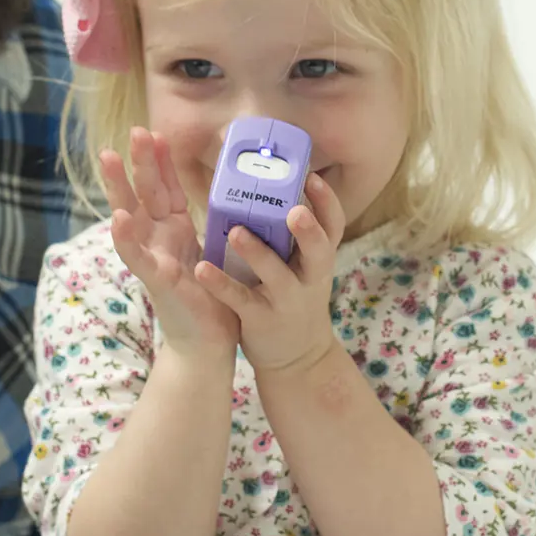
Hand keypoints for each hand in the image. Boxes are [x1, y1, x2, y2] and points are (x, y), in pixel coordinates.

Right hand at [102, 128, 238, 358]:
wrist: (208, 345)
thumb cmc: (210, 296)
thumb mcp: (209, 250)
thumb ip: (208, 222)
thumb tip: (228, 189)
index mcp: (172, 230)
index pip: (164, 187)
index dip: (159, 161)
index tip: (156, 132)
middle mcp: (157, 239)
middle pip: (145, 193)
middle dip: (139, 161)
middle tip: (134, 130)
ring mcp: (152, 257)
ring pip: (130, 215)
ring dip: (118, 186)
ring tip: (108, 158)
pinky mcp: (156, 280)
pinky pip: (137, 256)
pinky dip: (125, 238)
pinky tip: (117, 219)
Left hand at [197, 173, 342, 374]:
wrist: (298, 357)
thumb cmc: (293, 294)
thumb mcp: (303, 264)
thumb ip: (290, 231)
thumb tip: (271, 180)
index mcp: (317, 257)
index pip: (333, 226)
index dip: (326, 203)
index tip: (312, 178)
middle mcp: (309, 277)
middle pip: (319, 252)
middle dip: (309, 231)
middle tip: (294, 209)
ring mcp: (287, 300)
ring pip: (277, 275)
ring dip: (258, 253)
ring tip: (237, 231)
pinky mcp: (261, 319)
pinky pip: (240, 299)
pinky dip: (221, 284)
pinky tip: (202, 269)